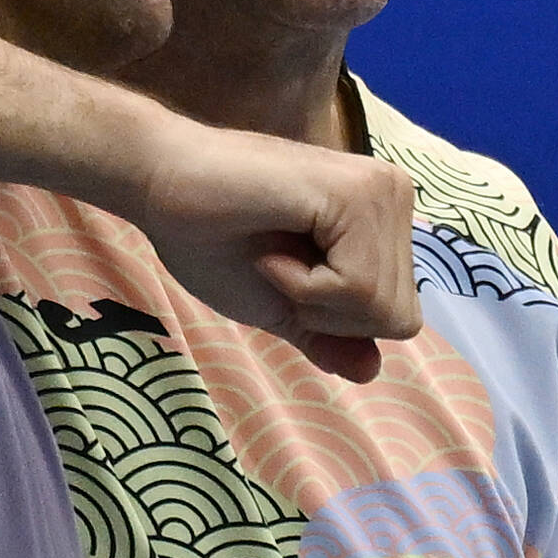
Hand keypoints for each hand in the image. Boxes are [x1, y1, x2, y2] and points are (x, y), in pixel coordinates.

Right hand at [129, 122, 421, 380]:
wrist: (159, 184)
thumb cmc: (210, 236)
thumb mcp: (280, 304)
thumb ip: (328, 334)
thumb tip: (371, 372)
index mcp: (382, 219)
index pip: (398, 315)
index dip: (335, 319)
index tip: (284, 272)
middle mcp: (393, 195)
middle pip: (398, 315)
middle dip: (328, 313)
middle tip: (275, 264)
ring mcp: (380, 191)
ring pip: (382, 306)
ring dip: (312, 298)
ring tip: (272, 254)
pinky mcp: (355, 194)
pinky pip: (357, 287)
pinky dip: (305, 287)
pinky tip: (270, 250)